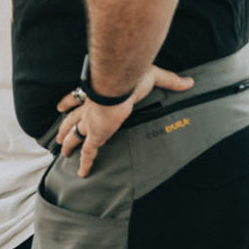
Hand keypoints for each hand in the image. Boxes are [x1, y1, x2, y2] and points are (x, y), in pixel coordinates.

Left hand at [54, 65, 194, 176]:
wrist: (118, 83)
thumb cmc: (131, 76)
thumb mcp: (152, 76)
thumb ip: (170, 80)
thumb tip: (190, 82)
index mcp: (97, 93)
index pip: (78, 98)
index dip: (68, 102)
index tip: (60, 106)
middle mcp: (90, 108)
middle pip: (71, 119)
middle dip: (65, 127)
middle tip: (58, 136)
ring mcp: (91, 122)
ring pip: (75, 135)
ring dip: (68, 144)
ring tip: (63, 152)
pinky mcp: (95, 134)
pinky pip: (88, 152)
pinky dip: (85, 163)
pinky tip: (82, 173)